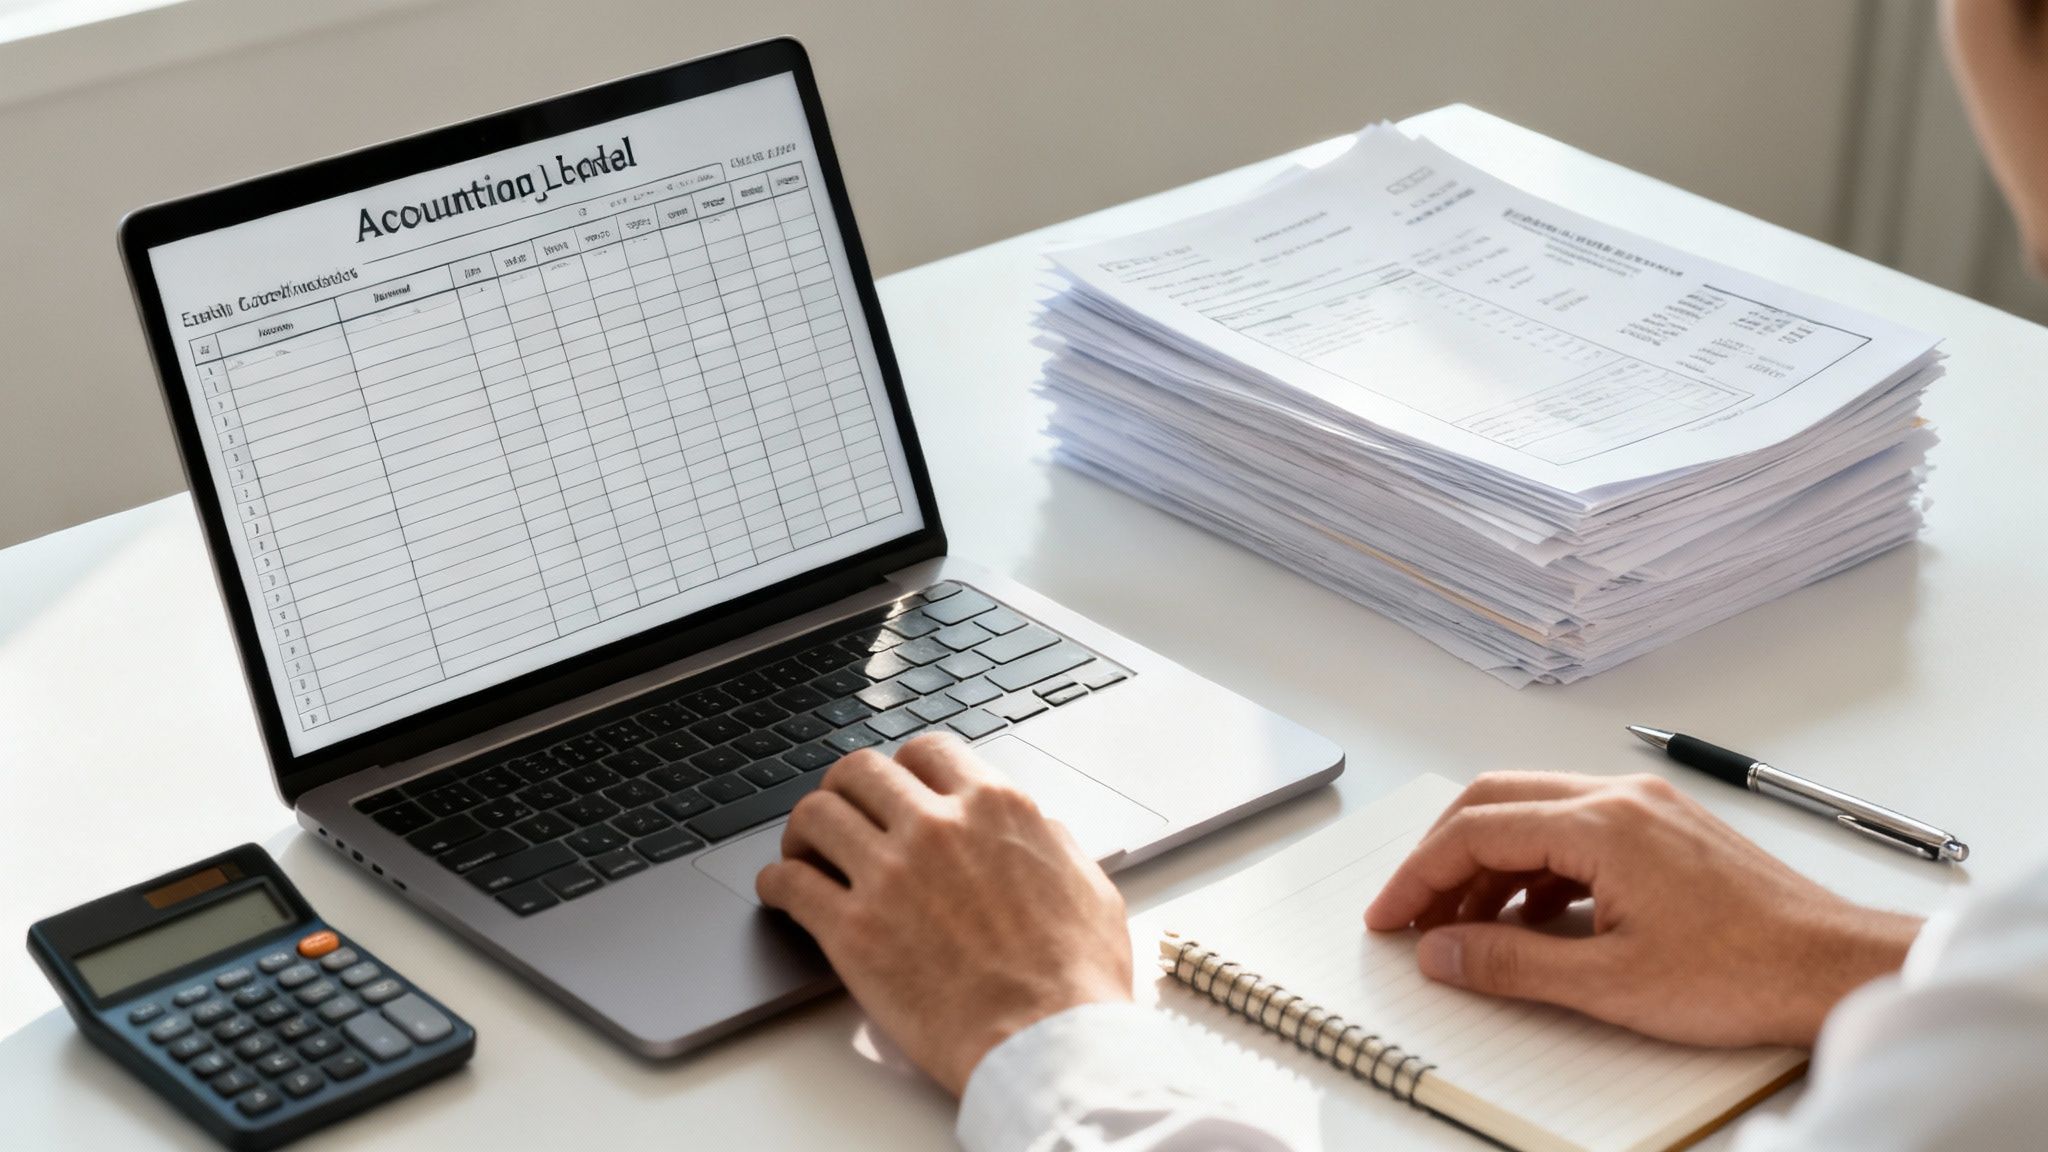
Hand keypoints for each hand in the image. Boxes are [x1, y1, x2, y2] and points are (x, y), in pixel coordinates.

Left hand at [756, 734, 1132, 1095]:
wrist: (1048, 1043)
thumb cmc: (1075, 978)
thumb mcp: (1086, 884)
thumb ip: (1049, 843)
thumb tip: (1031, 829)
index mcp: (995, 807)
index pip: (926, 751)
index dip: (904, 769)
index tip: (895, 790)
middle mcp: (936, 827)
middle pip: (859, 771)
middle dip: (844, 790)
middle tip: (841, 816)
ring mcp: (889, 875)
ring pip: (815, 815)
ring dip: (803, 831)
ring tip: (804, 853)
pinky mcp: (852, 930)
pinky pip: (789, 883)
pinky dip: (776, 882)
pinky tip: (781, 893)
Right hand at [1364, 772, 1922, 1047]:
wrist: (1835, 968)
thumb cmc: (1746, 972)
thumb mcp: (1609, 984)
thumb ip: (1511, 963)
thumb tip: (1442, 951)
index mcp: (1601, 823)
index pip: (1475, 831)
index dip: (1418, 876)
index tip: (1390, 916)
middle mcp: (1620, 798)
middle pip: (1495, 802)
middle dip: (1443, 858)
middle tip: (1413, 911)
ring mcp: (1647, 809)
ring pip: (1536, 815)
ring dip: (1489, 865)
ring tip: (1468, 928)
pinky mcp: (1666, 830)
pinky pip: (1576, 830)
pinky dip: (1535, 868)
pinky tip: (1534, 919)